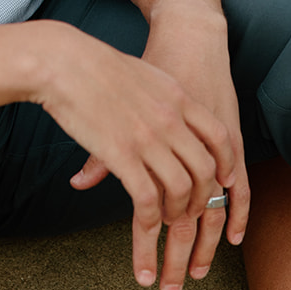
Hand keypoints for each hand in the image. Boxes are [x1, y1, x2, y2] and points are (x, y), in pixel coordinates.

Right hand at [37, 23, 236, 289]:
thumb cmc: (96, 64)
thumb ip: (161, 96)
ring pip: (181, 189)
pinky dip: (152, 222)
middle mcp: (170, 119)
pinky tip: (147, 227)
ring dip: (178, 213)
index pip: (218, 135)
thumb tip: (168, 107)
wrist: (66, 62)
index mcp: (177, 97)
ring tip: (167, 221)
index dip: (225, 163)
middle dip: (202, 198)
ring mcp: (149, 138)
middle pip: (204, 169)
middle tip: (190, 210)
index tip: (223, 180)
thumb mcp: (143, 75)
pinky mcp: (123, 156)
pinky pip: (149, 200)